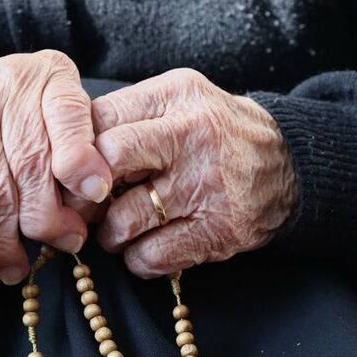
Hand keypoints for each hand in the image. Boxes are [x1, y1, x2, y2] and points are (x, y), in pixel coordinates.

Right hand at [0, 50, 111, 287]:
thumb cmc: (24, 124)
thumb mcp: (62, 121)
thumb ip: (83, 151)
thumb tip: (94, 201)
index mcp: (50, 78)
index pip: (68, 113)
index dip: (81, 157)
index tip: (96, 194)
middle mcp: (9, 88)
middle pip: (33, 164)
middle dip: (50, 218)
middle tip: (66, 245)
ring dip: (8, 243)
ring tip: (17, 270)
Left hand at [92, 68, 297, 277]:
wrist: (291, 164)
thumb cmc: (216, 134)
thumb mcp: (179, 101)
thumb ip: (129, 117)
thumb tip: (66, 151)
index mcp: (175, 95)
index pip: (98, 120)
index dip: (75, 154)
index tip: (75, 174)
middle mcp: (191, 135)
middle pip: (107, 162)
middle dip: (85, 194)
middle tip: (87, 207)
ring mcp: (206, 184)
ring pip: (123, 219)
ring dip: (111, 235)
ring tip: (121, 230)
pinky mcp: (219, 229)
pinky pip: (152, 255)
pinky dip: (139, 260)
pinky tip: (146, 249)